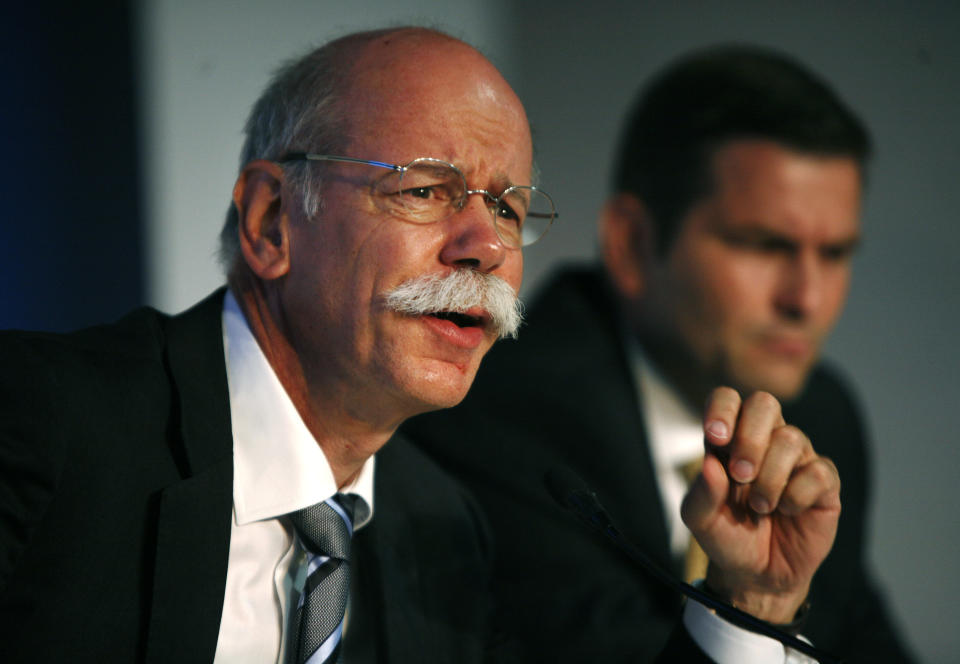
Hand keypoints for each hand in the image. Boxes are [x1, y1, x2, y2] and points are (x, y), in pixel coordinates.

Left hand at [681, 387, 840, 622]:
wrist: (758, 575)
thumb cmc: (727, 536)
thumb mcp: (700, 520)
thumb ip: (701, 493)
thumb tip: (710, 463)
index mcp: (729, 440)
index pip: (728, 399)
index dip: (722, 409)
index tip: (715, 436)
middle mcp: (764, 440)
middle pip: (765, 403)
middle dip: (751, 437)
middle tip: (740, 474)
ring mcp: (796, 458)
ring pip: (791, 438)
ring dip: (770, 477)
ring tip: (760, 507)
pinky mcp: (824, 482)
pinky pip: (818, 471)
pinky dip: (797, 494)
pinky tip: (788, 510)